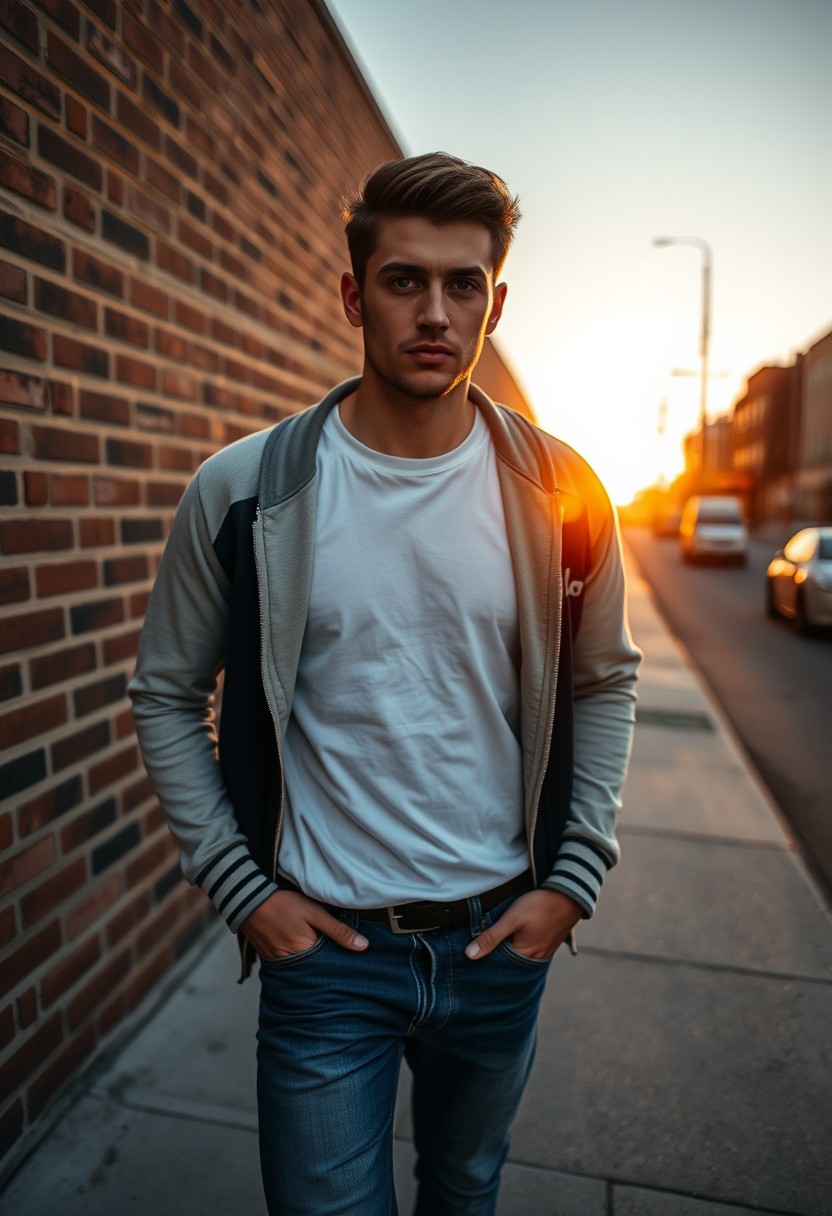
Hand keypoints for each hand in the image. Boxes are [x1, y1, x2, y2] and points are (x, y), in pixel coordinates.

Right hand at [240, 889, 367, 959]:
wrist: (247, 900)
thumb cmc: (283, 903)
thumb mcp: (315, 912)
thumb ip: (338, 930)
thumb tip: (363, 946)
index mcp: (305, 953)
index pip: (330, 965)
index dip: (340, 960)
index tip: (350, 956)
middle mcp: (291, 964)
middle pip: (316, 970)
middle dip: (326, 964)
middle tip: (334, 953)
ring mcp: (278, 964)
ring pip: (303, 968)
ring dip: (311, 962)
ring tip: (318, 951)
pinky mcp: (269, 959)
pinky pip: (289, 966)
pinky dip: (297, 960)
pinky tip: (301, 950)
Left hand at [464, 889, 581, 960]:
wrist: (569, 895)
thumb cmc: (540, 905)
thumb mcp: (512, 918)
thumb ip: (491, 937)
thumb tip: (470, 956)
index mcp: (524, 956)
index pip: (497, 966)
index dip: (484, 960)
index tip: (471, 953)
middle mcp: (535, 960)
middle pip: (508, 965)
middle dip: (494, 958)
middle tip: (479, 948)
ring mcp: (543, 953)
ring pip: (518, 958)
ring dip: (506, 952)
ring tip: (495, 941)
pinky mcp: (547, 945)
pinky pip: (528, 952)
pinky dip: (518, 947)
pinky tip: (511, 938)